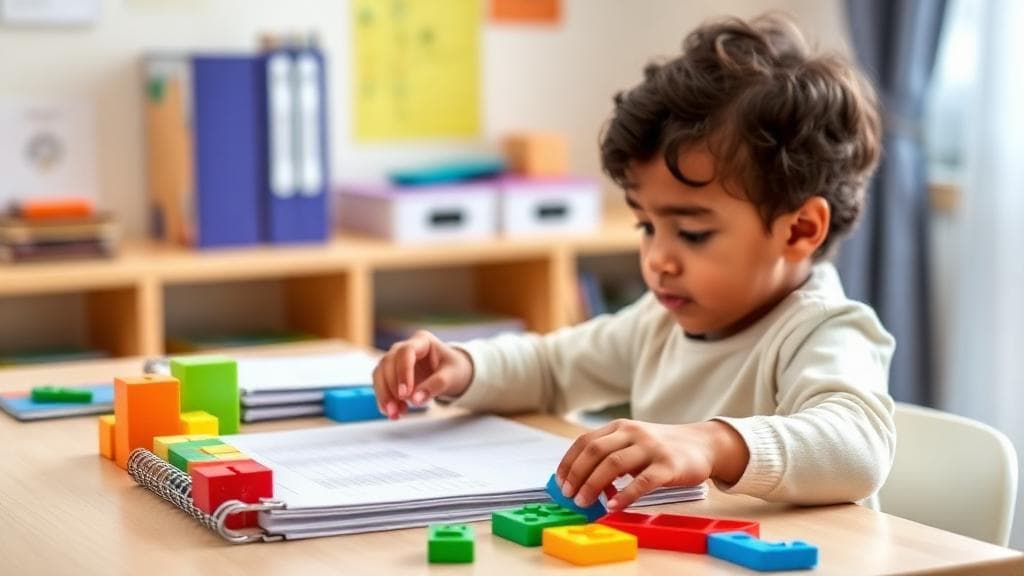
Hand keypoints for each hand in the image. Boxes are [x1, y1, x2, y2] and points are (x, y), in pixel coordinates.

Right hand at [371, 330, 473, 419]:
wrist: (452, 374)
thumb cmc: (454, 369)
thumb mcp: (451, 376)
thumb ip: (435, 386)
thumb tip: (416, 399)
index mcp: (422, 341)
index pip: (406, 352)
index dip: (403, 372)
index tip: (405, 393)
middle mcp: (405, 348)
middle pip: (388, 362)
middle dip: (390, 387)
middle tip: (397, 408)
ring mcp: (396, 360)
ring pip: (380, 373)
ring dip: (384, 395)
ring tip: (394, 413)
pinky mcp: (392, 374)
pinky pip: (381, 385)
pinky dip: (384, 400)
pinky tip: (393, 412)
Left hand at [555, 419, 748, 510]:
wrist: (702, 444)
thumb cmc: (662, 449)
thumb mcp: (633, 444)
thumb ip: (611, 457)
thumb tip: (581, 482)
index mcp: (620, 427)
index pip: (585, 441)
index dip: (568, 462)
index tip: (559, 482)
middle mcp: (633, 433)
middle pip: (595, 451)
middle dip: (577, 474)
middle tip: (569, 495)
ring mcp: (650, 448)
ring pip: (613, 464)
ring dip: (593, 485)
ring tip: (585, 502)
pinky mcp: (667, 466)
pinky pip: (642, 482)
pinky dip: (624, 495)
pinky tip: (613, 506)